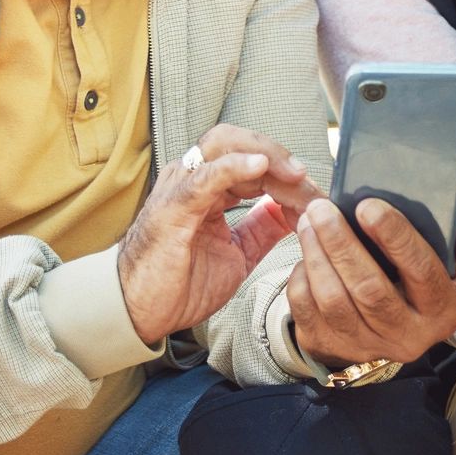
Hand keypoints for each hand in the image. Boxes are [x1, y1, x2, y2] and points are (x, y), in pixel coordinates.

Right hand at [118, 126, 323, 345]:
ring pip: (224, 146)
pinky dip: (235, 166)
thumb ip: (262, 228)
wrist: (140, 312)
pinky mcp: (174, 206)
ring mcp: (181, 188)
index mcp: (208, 187)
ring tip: (293, 174)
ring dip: (266, 156)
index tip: (315, 194)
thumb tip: (291, 212)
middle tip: (309, 181)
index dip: (286, 171)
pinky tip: (261, 167)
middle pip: (240, 143)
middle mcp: (193, 178)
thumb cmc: (178, 283)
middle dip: (280, 156)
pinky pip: (206, 176)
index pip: (252, 159)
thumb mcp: (236, 254)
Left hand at [286, 197, 455, 367]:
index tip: (368, 205)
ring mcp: (365, 346)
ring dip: (316, 255)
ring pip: (333, 300)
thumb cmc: (420, 280)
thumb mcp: (453, 263)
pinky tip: (304, 251)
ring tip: (309, 221)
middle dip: (342, 243)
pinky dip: (301, 276)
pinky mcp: (330, 347)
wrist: (389, 326)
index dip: (395, 237)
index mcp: (441, 310)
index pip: (421, 272)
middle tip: (323, 208)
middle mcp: (406, 336)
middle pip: (369, 289)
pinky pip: (307, 310)